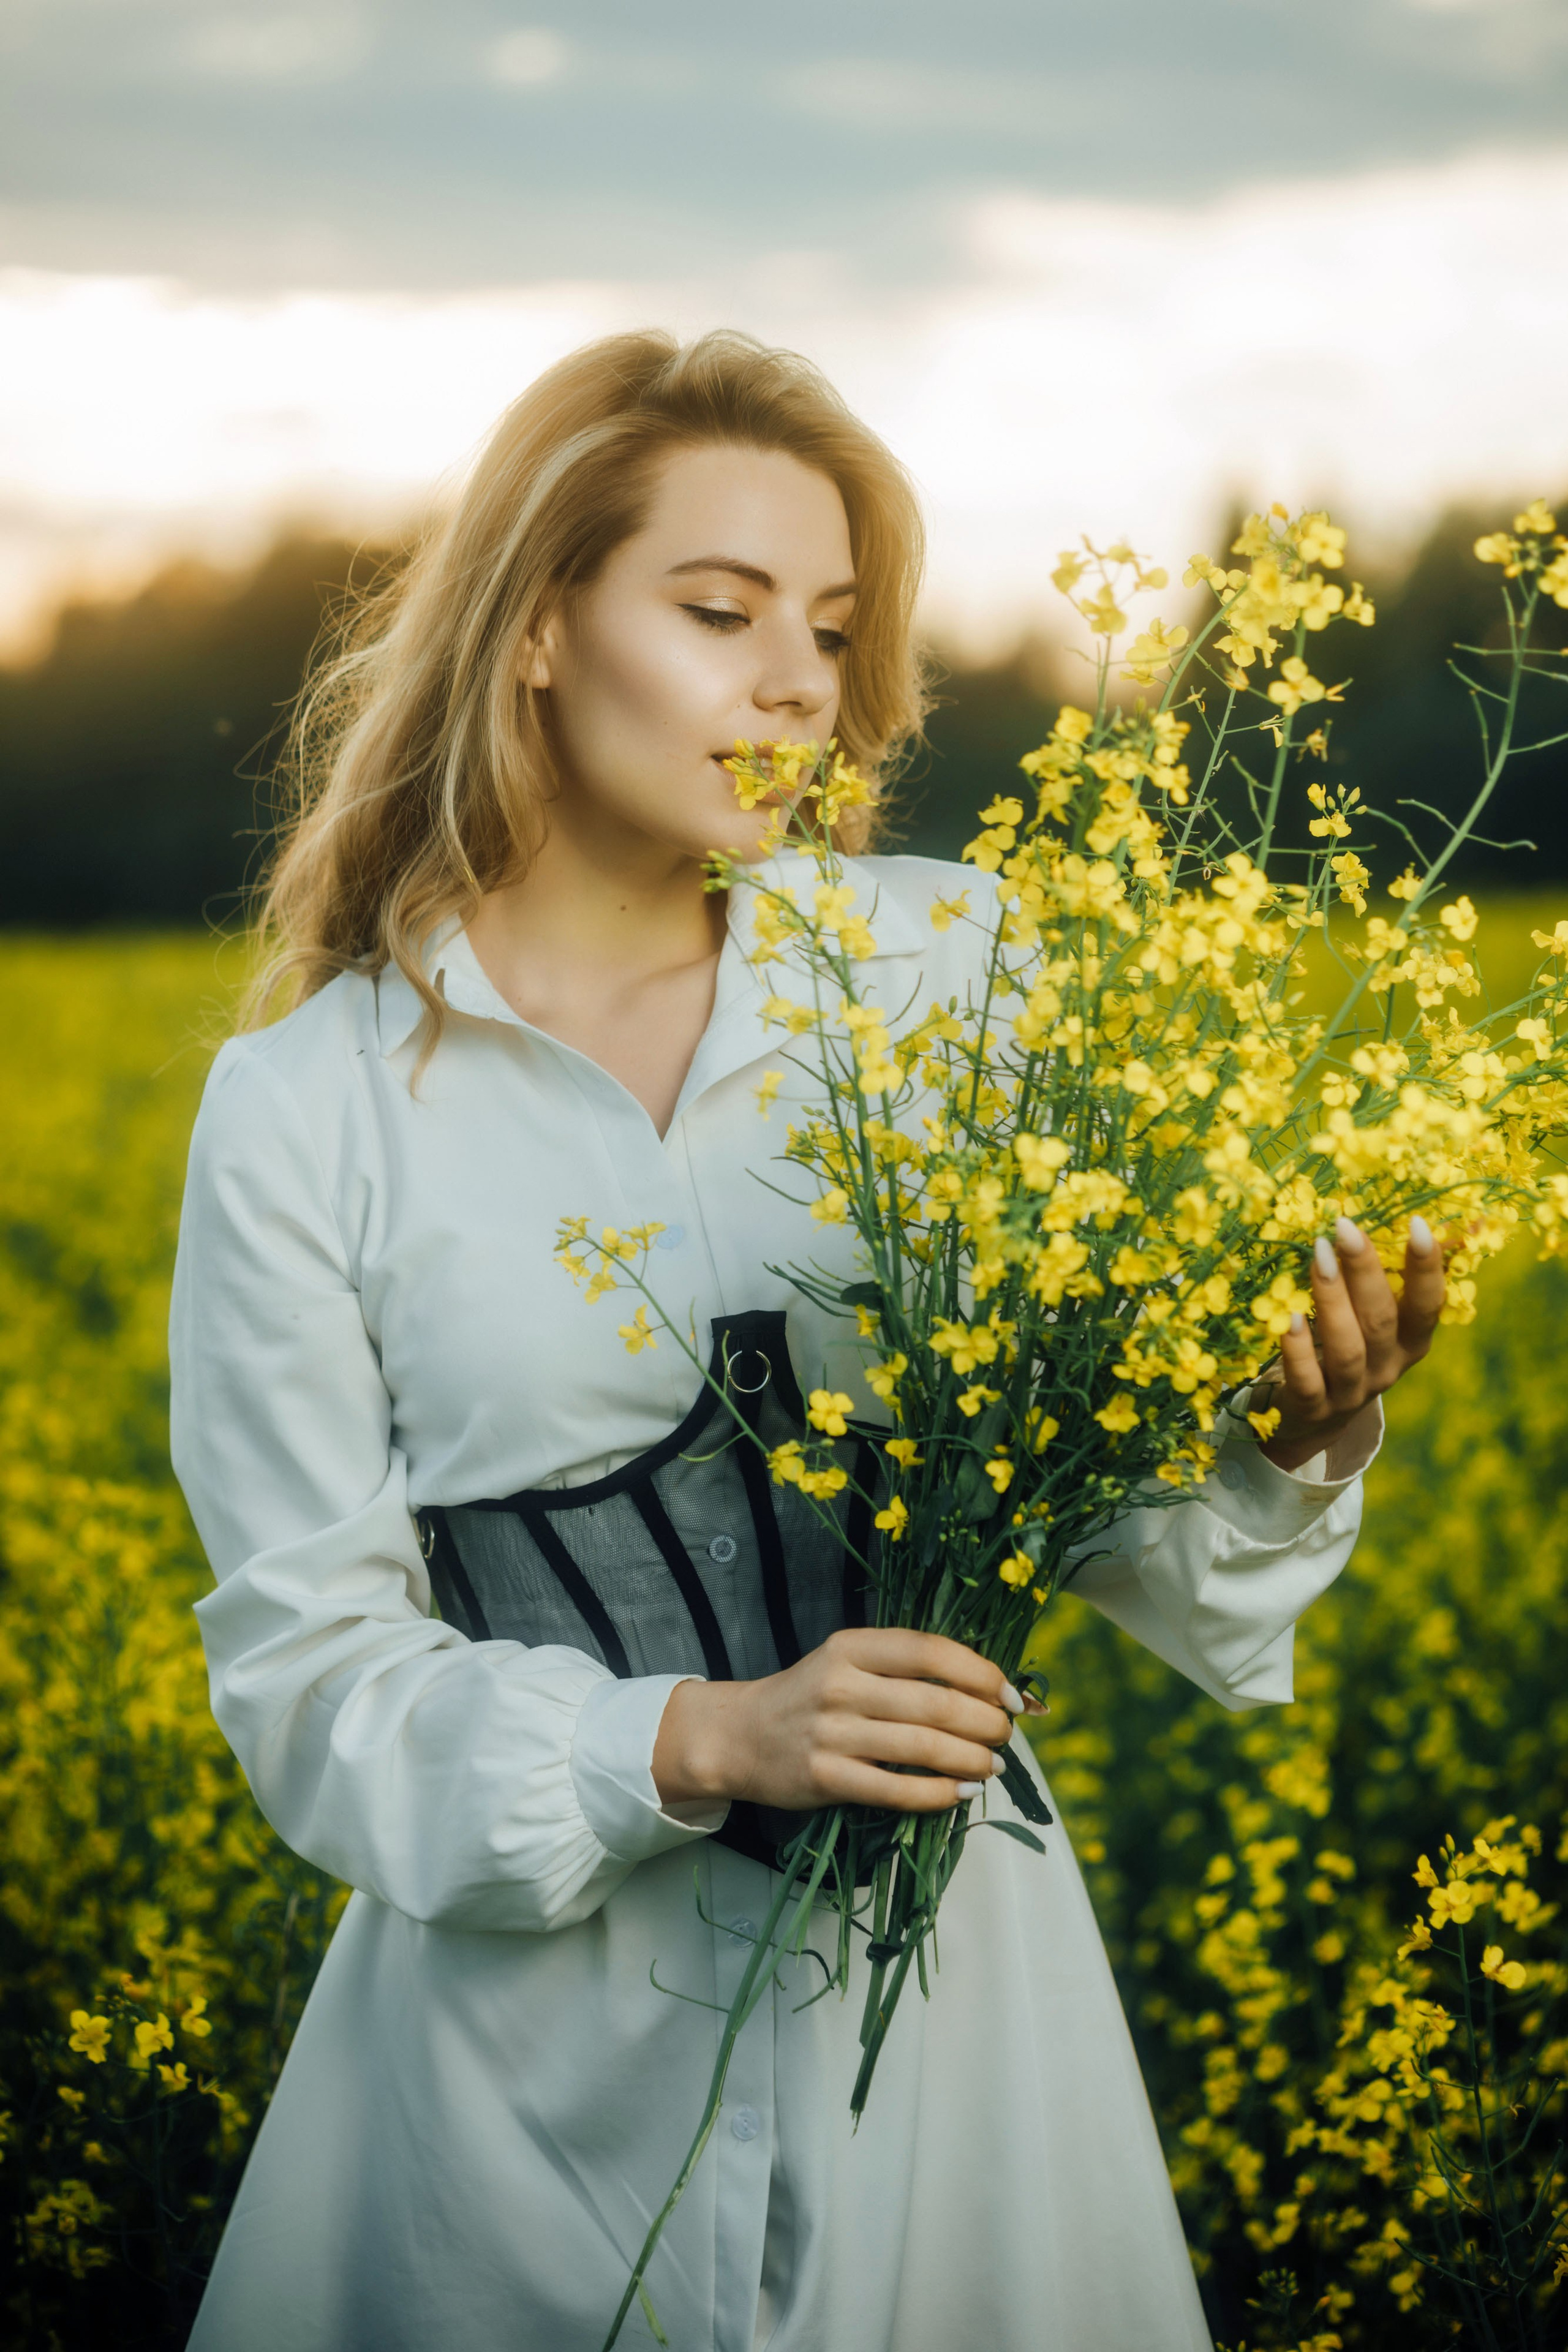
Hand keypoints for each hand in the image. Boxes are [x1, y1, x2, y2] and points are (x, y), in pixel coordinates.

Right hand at [651, 1628, 1017, 1814]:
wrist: (740, 1736)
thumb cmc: (809, 1698)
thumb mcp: (848, 1664)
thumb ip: (905, 1670)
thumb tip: (988, 1687)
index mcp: (851, 1646)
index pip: (930, 1651)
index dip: (981, 1672)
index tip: (1012, 1694)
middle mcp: (840, 1684)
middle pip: (935, 1702)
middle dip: (985, 1722)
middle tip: (1006, 1736)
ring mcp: (830, 1732)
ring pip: (921, 1747)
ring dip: (970, 1759)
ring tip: (991, 1766)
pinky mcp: (823, 1777)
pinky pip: (895, 1789)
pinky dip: (937, 1794)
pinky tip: (959, 1793)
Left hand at [1260, 1214, 1444, 1472]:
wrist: (1313, 1421)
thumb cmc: (1352, 1348)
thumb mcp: (1382, 1320)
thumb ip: (1400, 1276)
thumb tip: (1455, 1221)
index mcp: (1410, 1343)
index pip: (1428, 1305)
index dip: (1426, 1268)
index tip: (1417, 1223)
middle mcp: (1386, 1369)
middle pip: (1382, 1320)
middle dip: (1365, 1271)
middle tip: (1345, 1227)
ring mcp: (1350, 1392)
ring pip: (1347, 1349)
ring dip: (1332, 1301)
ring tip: (1318, 1256)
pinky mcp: (1312, 1408)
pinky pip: (1308, 1382)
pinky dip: (1298, 1351)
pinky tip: (1287, 1319)